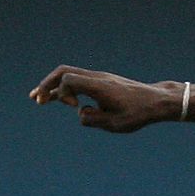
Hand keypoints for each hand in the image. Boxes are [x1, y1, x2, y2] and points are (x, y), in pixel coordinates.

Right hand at [29, 66, 178, 132]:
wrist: (157, 102)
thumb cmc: (139, 113)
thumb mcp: (115, 124)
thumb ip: (92, 119)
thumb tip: (80, 112)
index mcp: (100, 86)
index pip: (68, 79)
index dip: (63, 93)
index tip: (75, 107)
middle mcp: (98, 78)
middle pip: (64, 71)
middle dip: (47, 84)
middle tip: (36, 99)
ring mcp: (100, 78)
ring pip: (70, 75)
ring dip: (53, 86)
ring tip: (38, 99)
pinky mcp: (103, 83)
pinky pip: (79, 80)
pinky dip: (66, 88)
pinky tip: (57, 99)